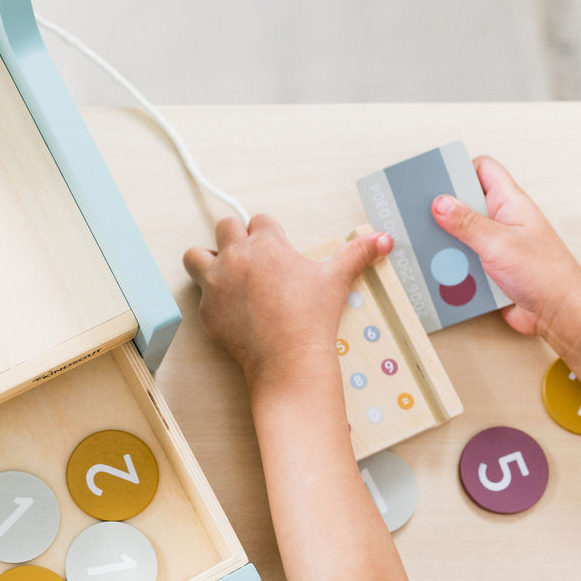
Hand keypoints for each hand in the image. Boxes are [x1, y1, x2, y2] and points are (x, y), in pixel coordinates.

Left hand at [183, 214, 392, 389]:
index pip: (259, 220)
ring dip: (208, 260)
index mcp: (266, 243)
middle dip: (236, 240)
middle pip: (224, 227)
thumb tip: (384, 239)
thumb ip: (357, 253)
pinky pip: (200, 295)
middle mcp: (236, 257)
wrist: (288, 359)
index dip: (269, 235)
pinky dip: (212, 299)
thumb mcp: (336, 279)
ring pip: (196, 256)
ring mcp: (216, 283)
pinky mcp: (207, 310)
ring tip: (226, 275)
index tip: (276, 251)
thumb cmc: (312, 318)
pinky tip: (231, 310)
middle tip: (252, 262)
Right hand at [430, 156, 580, 336]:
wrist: (560, 313)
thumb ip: (466, 222)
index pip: (483, 170)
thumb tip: (440, 202)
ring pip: (462, 236)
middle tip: (421, 218)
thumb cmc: (545, 274)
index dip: (459, 170)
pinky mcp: (491, 269)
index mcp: (510, 203)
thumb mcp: (498, 243)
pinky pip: (465, 261)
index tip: (435, 182)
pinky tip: (443, 274)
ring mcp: (497, 245)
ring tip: (430, 250)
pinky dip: (454, 267)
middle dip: (444, 213)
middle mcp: (503, 220)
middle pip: (466, 204)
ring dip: (447, 245)